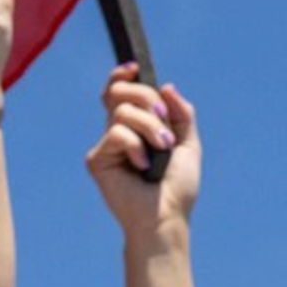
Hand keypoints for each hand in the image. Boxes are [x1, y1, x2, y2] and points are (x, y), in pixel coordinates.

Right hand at [84, 70, 197, 244]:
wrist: (166, 217)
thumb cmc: (177, 188)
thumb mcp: (189, 143)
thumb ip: (182, 113)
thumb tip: (166, 86)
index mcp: (137, 127)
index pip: (121, 92)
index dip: (123, 76)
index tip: (134, 70)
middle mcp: (118, 133)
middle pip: (118, 92)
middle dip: (145, 98)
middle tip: (163, 119)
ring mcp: (107, 147)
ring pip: (121, 111)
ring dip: (150, 127)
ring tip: (161, 149)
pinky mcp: (97, 160)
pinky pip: (116, 133)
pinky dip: (136, 145)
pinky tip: (143, 166)